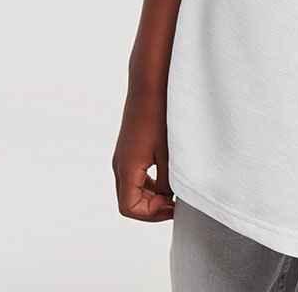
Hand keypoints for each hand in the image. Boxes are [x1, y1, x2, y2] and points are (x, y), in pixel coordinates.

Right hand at [112, 89, 173, 221]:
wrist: (150, 82)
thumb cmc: (161, 114)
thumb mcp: (170, 152)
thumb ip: (169, 180)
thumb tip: (170, 198)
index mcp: (127, 168)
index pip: (129, 208)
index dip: (152, 215)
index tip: (174, 207)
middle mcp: (120, 164)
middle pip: (129, 201)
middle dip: (153, 208)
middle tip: (177, 203)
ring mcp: (123, 155)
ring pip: (132, 189)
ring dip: (152, 195)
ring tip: (175, 191)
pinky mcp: (130, 147)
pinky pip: (136, 175)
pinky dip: (150, 182)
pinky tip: (170, 175)